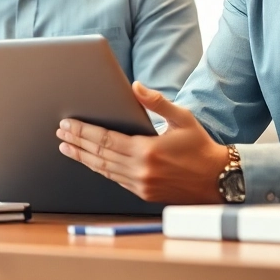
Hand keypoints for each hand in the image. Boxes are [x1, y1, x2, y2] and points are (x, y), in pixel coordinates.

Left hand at [55, 82, 230, 203]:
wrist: (218, 179)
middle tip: (60, 133)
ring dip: (83, 158)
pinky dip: (99, 169)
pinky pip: (115, 180)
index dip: (83, 131)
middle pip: (99, 155)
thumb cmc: (200, 146)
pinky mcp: (143, 193)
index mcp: (147, 151)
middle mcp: (140, 171)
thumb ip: (157, 102)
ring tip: (66, 148)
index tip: (67, 124)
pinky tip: (89, 161)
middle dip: (77, 143)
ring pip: (103, 170)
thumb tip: (135, 86)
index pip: (105, 139)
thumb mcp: (182, 118)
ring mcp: (141, 185)